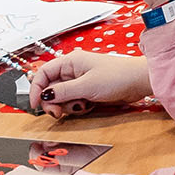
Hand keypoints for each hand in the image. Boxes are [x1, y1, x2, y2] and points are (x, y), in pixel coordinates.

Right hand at [30, 49, 151, 114]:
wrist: (139, 82)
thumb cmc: (117, 77)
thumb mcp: (86, 86)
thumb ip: (63, 92)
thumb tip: (44, 95)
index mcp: (70, 61)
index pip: (43, 73)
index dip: (36, 89)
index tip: (35, 105)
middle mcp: (73, 70)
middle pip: (51, 88)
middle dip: (53, 102)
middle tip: (58, 113)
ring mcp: (80, 81)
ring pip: (62, 97)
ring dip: (67, 105)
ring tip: (81, 105)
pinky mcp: (88, 91)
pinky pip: (73, 101)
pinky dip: (77, 107)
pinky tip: (88, 106)